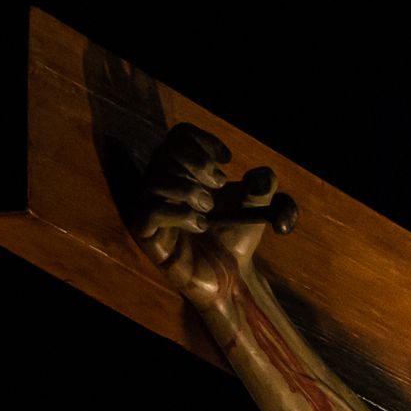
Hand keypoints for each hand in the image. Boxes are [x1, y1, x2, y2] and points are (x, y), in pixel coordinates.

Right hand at [134, 123, 296, 307]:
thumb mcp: (255, 208)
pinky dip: (179, 214)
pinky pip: (151, 212)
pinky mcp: (147, 235)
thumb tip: (263, 178)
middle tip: (219, 183)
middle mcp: (163, 185)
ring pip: (156, 180)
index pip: (179, 137)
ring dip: (189, 189)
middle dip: (197, 163)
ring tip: (209, 208)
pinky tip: (200, 225)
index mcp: (184, 171)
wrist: (232, 274)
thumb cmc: (235, 237)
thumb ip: (263, 188)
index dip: (201, 141)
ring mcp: (151, 208)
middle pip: (167, 151)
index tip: (226, 159)